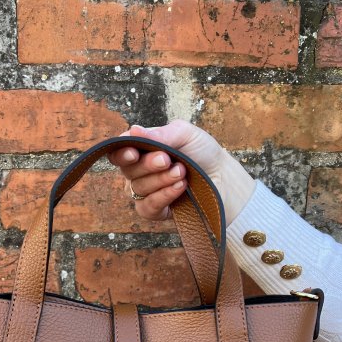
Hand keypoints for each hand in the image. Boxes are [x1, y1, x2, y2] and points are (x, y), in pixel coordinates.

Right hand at [108, 121, 256, 225]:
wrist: (223, 178)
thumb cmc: (203, 153)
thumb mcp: (185, 134)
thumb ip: (159, 134)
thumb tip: (133, 130)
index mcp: (142, 150)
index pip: (118, 152)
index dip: (121, 153)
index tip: (133, 152)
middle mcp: (140, 171)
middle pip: (128, 170)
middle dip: (148, 164)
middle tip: (168, 160)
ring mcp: (146, 192)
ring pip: (138, 188)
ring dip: (161, 179)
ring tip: (182, 172)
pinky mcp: (155, 211)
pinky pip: (147, 207)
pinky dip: (163, 196)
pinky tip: (179, 188)